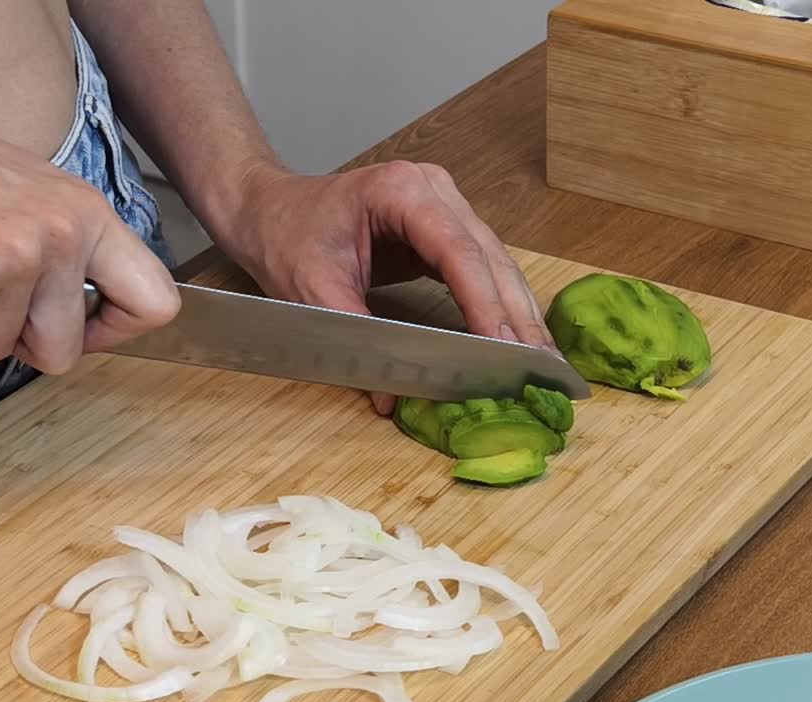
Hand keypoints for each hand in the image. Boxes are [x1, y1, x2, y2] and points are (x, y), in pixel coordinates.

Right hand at [0, 90, 179, 373]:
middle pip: (66, 351)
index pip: (156, 301)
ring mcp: (13, 259)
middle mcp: (62, 237)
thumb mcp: (38, 195)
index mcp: (90, 216)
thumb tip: (98, 318)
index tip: (85, 328)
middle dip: (22, 343)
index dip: (119, 331)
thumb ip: (75, 254)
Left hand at [217, 160, 558, 414]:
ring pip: (496, 263)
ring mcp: (445, 205)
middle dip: (517, 317)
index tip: (505, 351)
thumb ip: (356, 340)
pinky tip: (518, 341)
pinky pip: (482, 268)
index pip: (459, 252)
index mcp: (402, 191)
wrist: (269, 210)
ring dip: (518, 315)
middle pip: (489, 257)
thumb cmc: (285, 237)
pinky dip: (500, 306)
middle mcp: (434, 190)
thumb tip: (394, 401)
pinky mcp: (445, 227)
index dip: (485, 305)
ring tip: (543, 364)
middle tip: (542, 369)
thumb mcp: (311, 290)